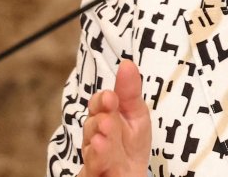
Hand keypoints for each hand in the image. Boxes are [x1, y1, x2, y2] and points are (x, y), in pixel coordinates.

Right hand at [80, 59, 151, 176]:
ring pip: (92, 149)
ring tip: (104, 135)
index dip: (102, 102)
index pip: (98, 106)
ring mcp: (93, 157)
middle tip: (108, 118)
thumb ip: (130, 92)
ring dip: (98, 142)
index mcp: (103, 118)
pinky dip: (96, 160)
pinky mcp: (93, 174)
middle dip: (99, 122)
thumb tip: (127, 63)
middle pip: (92, 127)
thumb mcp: (136, 114)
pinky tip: (100, 151)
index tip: (111, 97)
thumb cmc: (131, 143)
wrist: (130, 174)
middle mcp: (94, 137)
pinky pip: (92, 169)